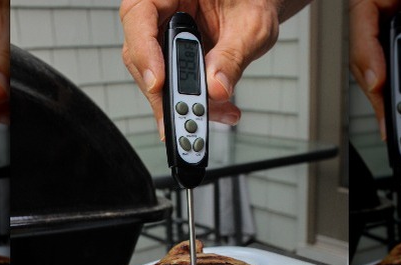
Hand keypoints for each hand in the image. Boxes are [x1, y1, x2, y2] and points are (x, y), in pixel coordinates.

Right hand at [119, 0, 309, 138]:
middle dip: (166, 92)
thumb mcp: (250, 25)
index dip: (145, 52)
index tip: (159, 83)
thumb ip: (232, 55)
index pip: (139, 16)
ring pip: (158, 76)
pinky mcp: (176, 58)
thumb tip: (215, 87)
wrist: (261, 6)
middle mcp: (161, 12)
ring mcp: (166, 36)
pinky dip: (196, 102)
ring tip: (214, 114)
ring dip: (184, 103)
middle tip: (185, 117)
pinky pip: (175, 84)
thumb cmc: (254, 1)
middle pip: (143, 54)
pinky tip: (217, 110)